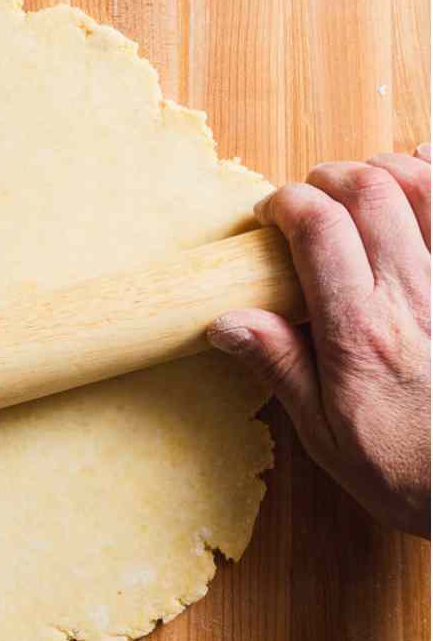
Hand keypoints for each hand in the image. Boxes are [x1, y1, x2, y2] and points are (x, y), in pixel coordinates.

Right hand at [209, 146, 430, 535]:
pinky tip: (423, 181)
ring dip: (389, 171)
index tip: (272, 216)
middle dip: (331, 179)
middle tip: (314, 196)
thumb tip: (227, 323)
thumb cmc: (412, 470)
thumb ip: (281, 367)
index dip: (287, 203)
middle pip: (370, 191)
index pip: (317, 229)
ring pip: (426, 185)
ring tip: (366, 186)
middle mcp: (414, 296)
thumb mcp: (327, 435)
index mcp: (359, 333)